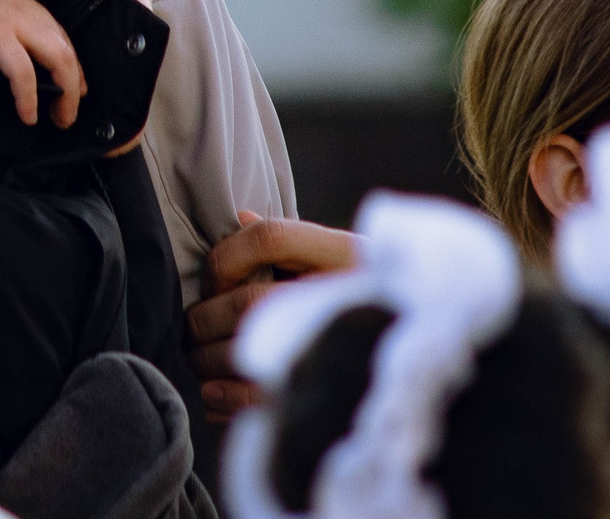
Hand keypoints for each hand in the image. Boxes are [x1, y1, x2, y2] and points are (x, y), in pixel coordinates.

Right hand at [0, 0, 83, 126]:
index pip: (56, 31)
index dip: (70, 61)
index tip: (73, 83)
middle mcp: (23, 7)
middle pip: (66, 48)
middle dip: (76, 83)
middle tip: (68, 111)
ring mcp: (11, 19)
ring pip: (59, 59)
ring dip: (67, 93)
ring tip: (60, 118)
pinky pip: (23, 71)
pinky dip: (29, 96)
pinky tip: (28, 115)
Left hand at [187, 210, 358, 422]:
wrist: (419, 339)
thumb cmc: (365, 297)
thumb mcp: (336, 260)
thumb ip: (288, 243)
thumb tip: (239, 216)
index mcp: (342, 254)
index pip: (272, 236)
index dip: (229, 255)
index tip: (214, 279)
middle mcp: (341, 294)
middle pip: (252, 300)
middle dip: (207, 317)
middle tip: (190, 328)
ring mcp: (335, 341)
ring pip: (252, 345)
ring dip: (208, 356)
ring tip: (195, 360)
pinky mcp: (325, 388)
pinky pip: (265, 393)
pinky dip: (227, 393)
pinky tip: (212, 392)